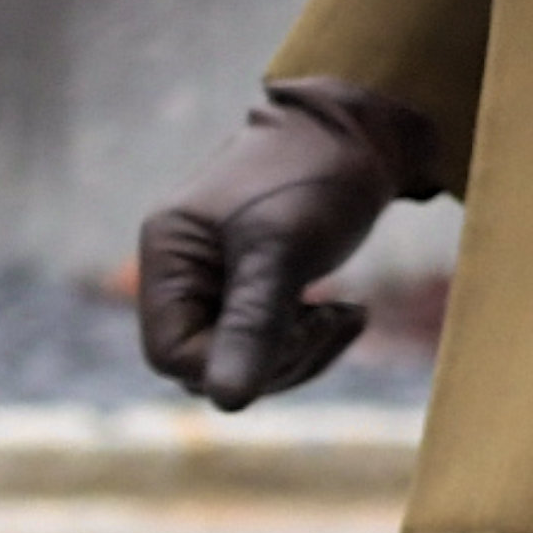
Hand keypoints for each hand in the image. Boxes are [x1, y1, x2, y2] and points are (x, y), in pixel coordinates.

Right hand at [133, 83, 434, 408]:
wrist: (364, 129)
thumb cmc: (316, 175)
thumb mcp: (284, 250)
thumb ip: (253, 324)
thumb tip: (226, 403)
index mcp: (168, 254)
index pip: (172, 354)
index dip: (234, 362)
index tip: (301, 329)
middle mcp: (181, 269)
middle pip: (207, 363)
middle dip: (278, 359)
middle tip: (337, 322)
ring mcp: (215, 277)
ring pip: (241, 358)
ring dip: (299, 352)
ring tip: (350, 316)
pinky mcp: (251, 282)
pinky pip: (265, 339)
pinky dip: (305, 338)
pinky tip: (346, 312)